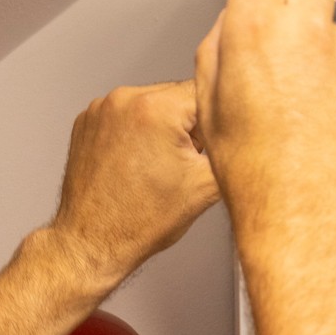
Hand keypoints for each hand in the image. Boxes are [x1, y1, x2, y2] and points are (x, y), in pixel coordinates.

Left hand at [47, 80, 219, 290]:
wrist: (94, 242)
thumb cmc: (141, 222)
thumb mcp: (206, 186)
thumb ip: (231, 148)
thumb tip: (247, 134)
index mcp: (156, 109)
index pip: (207, 92)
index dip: (215, 122)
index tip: (207, 148)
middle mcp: (124, 99)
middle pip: (178, 96)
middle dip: (188, 126)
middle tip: (181, 164)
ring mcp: (102, 108)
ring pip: (152, 104)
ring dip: (162, 127)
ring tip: (155, 166)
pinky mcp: (88, 120)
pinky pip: (126, 115)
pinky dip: (136, 132)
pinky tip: (136, 163)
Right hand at [193, 0, 335, 245]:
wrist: (306, 219)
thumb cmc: (256, 177)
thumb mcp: (207, 105)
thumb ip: (218, 49)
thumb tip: (231, 27)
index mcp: (256, 30)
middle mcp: (306, 35)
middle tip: (277, 15)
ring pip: (329, 21)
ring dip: (311, 39)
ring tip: (288, 89)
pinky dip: (330, 77)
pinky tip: (311, 113)